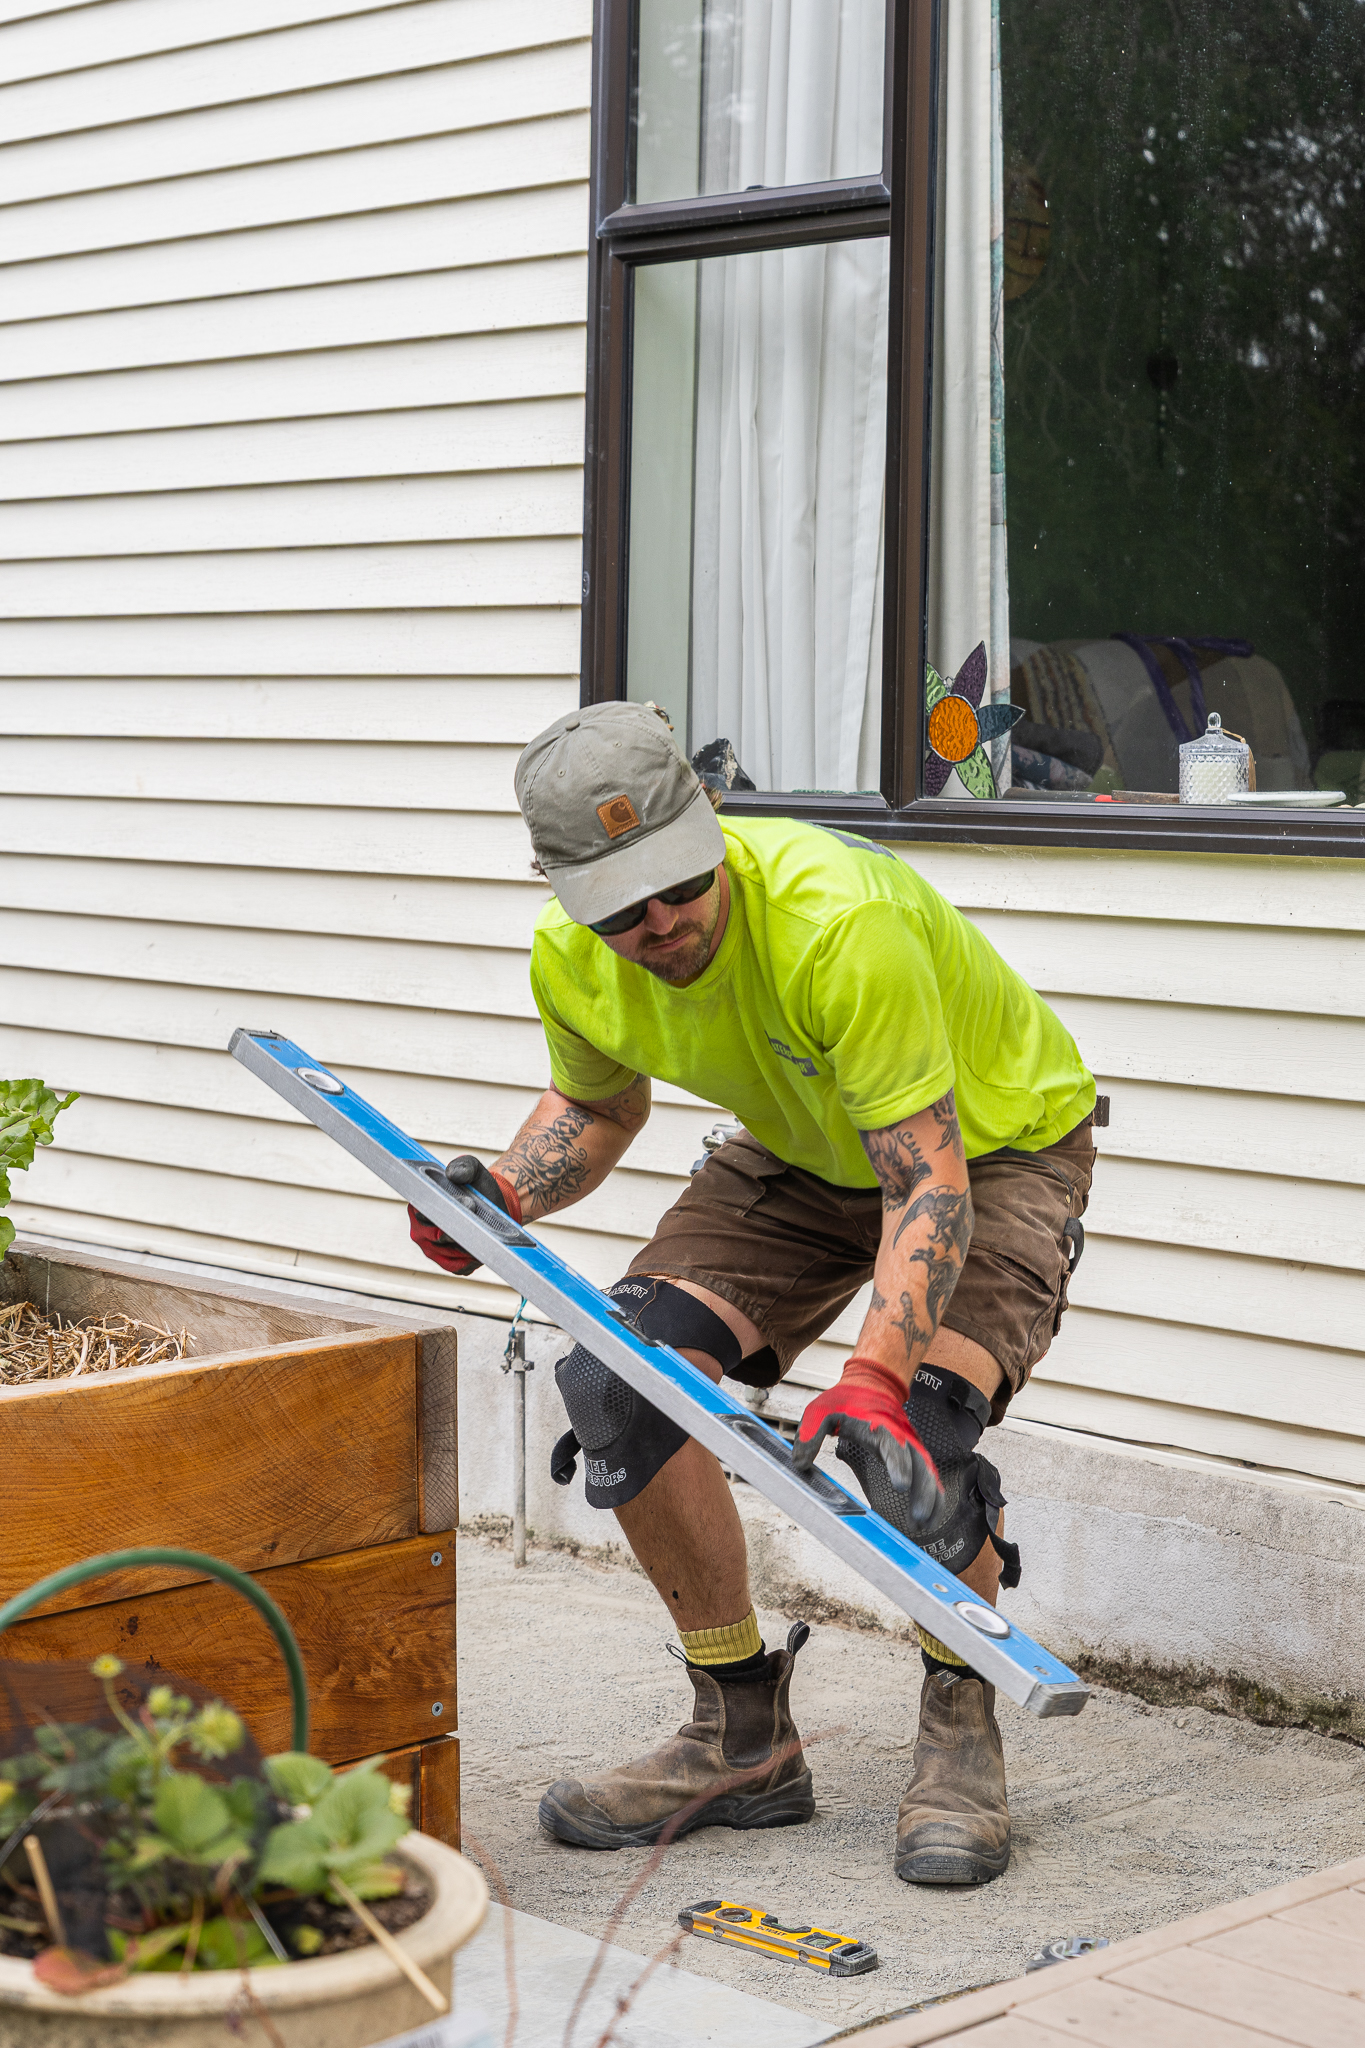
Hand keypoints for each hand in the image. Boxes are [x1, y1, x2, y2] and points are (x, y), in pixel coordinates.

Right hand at [408, 1155, 522, 1274]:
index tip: (468, 1204)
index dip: (445, 1210)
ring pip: (447, 1253)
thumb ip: (463, 1166)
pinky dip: (470, 1260)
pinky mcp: (448, 1264)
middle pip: (435, 1236)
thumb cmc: (477, 1185)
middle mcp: (420, 1229)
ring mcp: (432, 1249)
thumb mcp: (473, 1169)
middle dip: (458, 1229)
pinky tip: (482, 1249)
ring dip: (467, 1245)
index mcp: (419, 1205)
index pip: (424, 1213)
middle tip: (479, 1220)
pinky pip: (457, 1267)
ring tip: (484, 1234)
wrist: (494, 1203)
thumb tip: (453, 1174)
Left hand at [792, 1357, 940, 1525]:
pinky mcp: (911, 1453)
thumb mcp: (821, 1410)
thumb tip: (799, 1463)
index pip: (893, 1445)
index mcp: (878, 1425)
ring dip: (930, 1498)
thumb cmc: (847, 1398)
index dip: (899, 1465)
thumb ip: (810, 1434)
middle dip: (922, 1491)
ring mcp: (909, 1444)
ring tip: (923, 1525)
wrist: (870, 1384)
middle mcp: (900, 1435)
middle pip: (919, 1463)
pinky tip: (930, 1516)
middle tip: (918, 1518)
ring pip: (927, 1471)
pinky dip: (933, 1494)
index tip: (902, 1486)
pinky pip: (927, 1474)